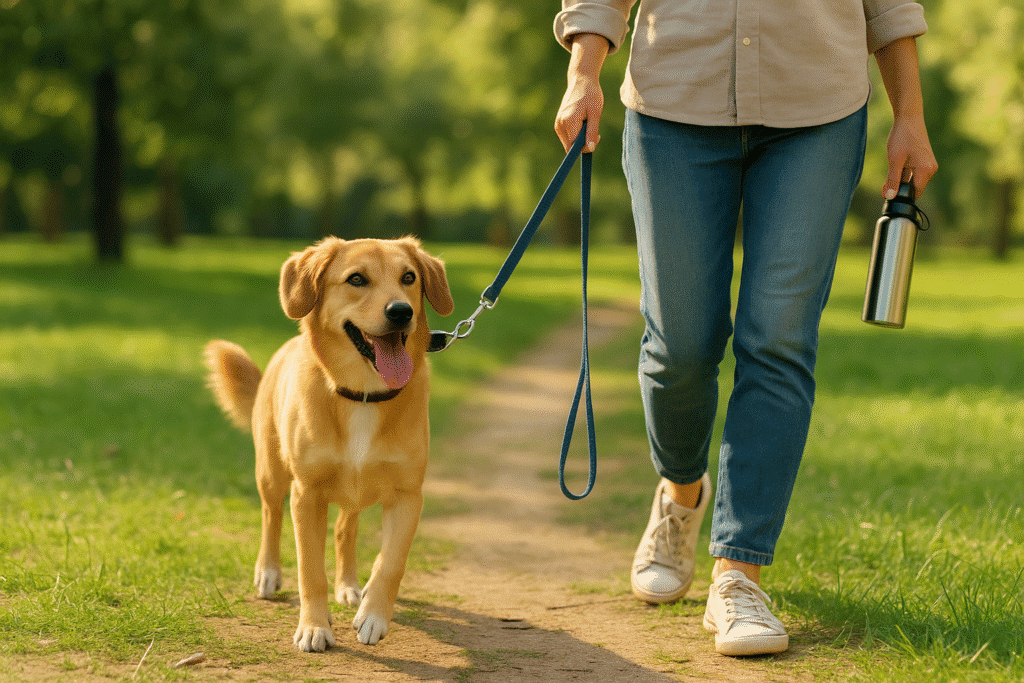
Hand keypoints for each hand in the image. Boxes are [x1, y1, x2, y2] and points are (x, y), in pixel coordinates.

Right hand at [554, 34, 608, 152]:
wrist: (581, 80)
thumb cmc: (591, 94)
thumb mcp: (595, 113)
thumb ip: (592, 132)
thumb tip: (590, 149)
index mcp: (569, 122)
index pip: (575, 146)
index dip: (587, 146)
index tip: (597, 136)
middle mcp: (560, 125)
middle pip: (571, 146)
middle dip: (584, 143)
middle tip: (594, 128)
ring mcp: (557, 124)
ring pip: (569, 143)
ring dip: (580, 138)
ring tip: (588, 122)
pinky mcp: (558, 123)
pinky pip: (568, 137)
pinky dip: (576, 134)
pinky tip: (582, 122)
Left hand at [884, 114, 937, 199]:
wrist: (909, 118)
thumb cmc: (902, 137)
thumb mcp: (894, 161)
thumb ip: (892, 180)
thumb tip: (889, 197)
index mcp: (926, 171)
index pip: (914, 193)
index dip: (900, 196)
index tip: (887, 194)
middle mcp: (931, 169)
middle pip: (913, 187)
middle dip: (899, 187)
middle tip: (884, 185)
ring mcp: (928, 164)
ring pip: (912, 179)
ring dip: (900, 179)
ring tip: (892, 167)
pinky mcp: (924, 160)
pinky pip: (913, 172)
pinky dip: (903, 172)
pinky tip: (896, 163)